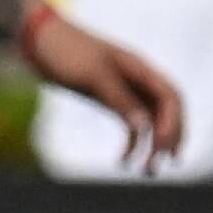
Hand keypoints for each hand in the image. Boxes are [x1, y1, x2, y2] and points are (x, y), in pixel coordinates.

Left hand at [22, 6, 183, 172]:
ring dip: (152, 146)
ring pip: (150, 120)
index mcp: (139, 68)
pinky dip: (131, 143)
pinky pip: (129, 123)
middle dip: (170, 138)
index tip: (161, 148)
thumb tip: (145, 128)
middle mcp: (136, 79)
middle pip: (167, 111)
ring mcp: (123, 88)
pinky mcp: (107, 97)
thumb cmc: (66, 51)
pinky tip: (122, 161)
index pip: (170, 97)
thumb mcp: (93, 75)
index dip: (173, 123)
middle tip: (164, 165)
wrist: (39, 40)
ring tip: (147, 172)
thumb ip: (119, 100)